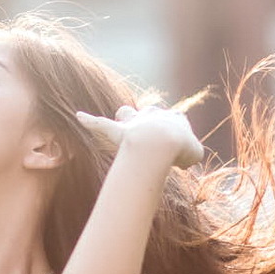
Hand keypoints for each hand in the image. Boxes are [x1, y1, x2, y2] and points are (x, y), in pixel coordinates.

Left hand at [74, 101, 204, 168]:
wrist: (164, 141)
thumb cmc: (182, 148)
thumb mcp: (195, 154)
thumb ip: (192, 155)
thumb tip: (185, 161)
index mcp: (175, 119)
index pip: (176, 119)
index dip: (176, 130)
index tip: (178, 143)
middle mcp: (153, 116)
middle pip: (150, 111)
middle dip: (149, 120)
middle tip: (150, 136)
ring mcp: (134, 122)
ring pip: (126, 112)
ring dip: (125, 117)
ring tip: (122, 125)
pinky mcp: (117, 131)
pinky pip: (99, 123)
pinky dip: (89, 121)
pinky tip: (79, 116)